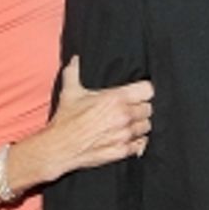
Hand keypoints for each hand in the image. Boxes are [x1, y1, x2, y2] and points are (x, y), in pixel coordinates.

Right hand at [47, 57, 152, 176]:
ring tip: (127, 124)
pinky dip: (137, 142)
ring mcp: (125, 134)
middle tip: (130, 109)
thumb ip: (74, 72)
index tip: (138, 93)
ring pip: (146, 127)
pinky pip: (141, 144)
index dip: (144, 91)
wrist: (60, 147)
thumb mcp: (70, 92)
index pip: (148, 90)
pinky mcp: (123, 150)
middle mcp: (124, 116)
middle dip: (140, 108)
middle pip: (149, 109)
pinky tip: (127, 138)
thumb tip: (75, 59)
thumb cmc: (66, 120)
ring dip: (139, 125)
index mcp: (116, 98)